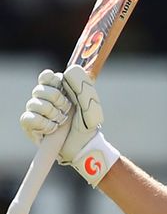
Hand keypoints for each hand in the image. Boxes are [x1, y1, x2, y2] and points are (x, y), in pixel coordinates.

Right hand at [19, 65, 119, 185]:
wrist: (83, 144)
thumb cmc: (87, 122)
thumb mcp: (90, 102)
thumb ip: (82, 84)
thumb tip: (70, 69)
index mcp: (59, 89)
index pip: (46, 76)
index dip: (53, 80)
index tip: (64, 87)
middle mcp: (45, 98)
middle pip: (40, 89)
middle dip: (57, 100)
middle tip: (68, 109)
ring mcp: (36, 111)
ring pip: (34, 103)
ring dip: (52, 114)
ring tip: (62, 121)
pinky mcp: (30, 125)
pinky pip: (29, 118)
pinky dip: (44, 124)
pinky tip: (53, 129)